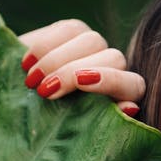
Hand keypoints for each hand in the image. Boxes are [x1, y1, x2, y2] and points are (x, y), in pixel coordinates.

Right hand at [19, 19, 144, 116]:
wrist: (27, 108)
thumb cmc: (58, 127)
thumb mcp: (78, 130)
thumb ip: (103, 121)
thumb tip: (130, 108)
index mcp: (126, 96)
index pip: (133, 84)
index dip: (110, 81)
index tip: (81, 83)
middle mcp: (117, 68)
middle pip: (112, 58)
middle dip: (74, 73)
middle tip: (44, 91)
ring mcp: (98, 48)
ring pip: (90, 40)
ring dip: (57, 60)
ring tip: (31, 80)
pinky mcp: (76, 32)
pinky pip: (68, 29)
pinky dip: (44, 45)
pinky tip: (26, 64)